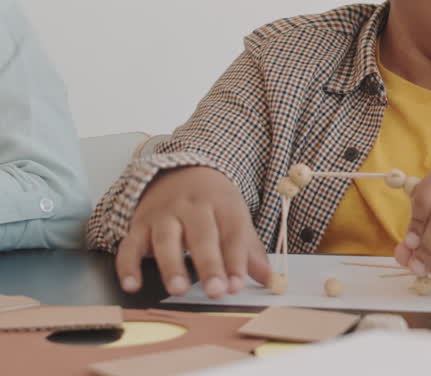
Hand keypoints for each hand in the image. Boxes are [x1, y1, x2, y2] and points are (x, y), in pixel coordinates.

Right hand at [116, 166, 270, 297]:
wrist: (180, 171)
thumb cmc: (213, 203)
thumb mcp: (236, 218)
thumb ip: (250, 250)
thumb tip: (270, 279)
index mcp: (222, 204)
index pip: (232, 233)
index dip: (236, 261)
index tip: (237, 286)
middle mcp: (192, 207)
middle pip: (201, 235)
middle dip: (209, 264)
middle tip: (215, 291)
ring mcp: (163, 214)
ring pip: (165, 238)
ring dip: (171, 265)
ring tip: (178, 289)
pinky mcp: (139, 224)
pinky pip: (130, 244)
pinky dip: (128, 265)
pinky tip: (132, 285)